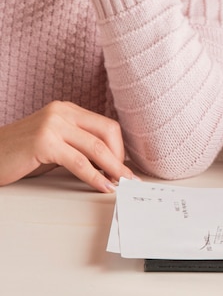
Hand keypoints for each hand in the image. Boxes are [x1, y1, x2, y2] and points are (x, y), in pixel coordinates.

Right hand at [0, 101, 138, 191]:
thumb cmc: (21, 154)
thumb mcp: (56, 143)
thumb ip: (79, 145)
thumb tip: (110, 163)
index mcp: (67, 109)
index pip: (106, 125)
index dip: (119, 148)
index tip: (124, 167)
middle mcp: (61, 112)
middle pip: (106, 132)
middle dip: (120, 158)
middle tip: (128, 178)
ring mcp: (52, 125)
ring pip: (96, 147)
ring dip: (113, 168)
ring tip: (122, 183)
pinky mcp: (43, 142)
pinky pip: (79, 162)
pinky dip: (95, 177)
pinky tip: (103, 186)